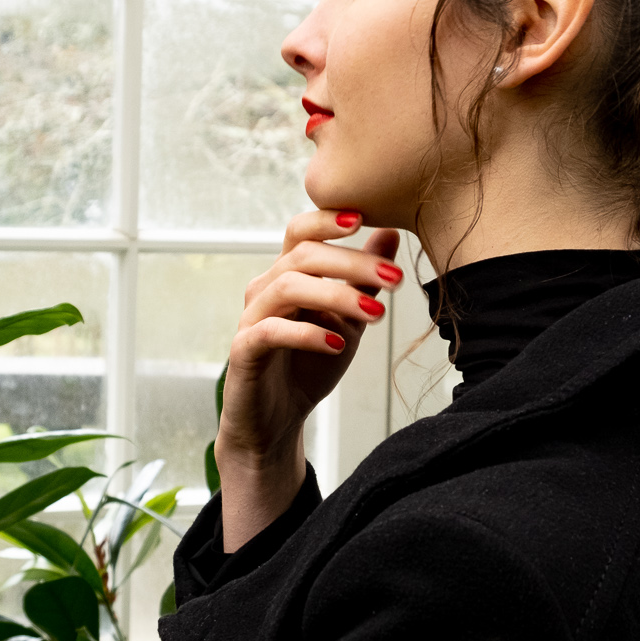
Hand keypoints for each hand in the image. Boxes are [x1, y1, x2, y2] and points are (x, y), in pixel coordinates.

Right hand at [214, 209, 400, 549]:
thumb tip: (390, 233)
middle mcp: (265, 289)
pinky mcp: (243, 351)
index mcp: (287, 275)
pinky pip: (271, 331)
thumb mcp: (347, 320)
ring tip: (376, 315)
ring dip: (337, 296)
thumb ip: (363, 281)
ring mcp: (252, 319)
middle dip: (352, 263)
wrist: (277, 422)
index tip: (364, 219)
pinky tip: (338, 344)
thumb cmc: (309, 366)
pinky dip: (307, 334)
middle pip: (303, 256)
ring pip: (288, 287)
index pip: (301, 232)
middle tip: (396, 278)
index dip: (328, 220)